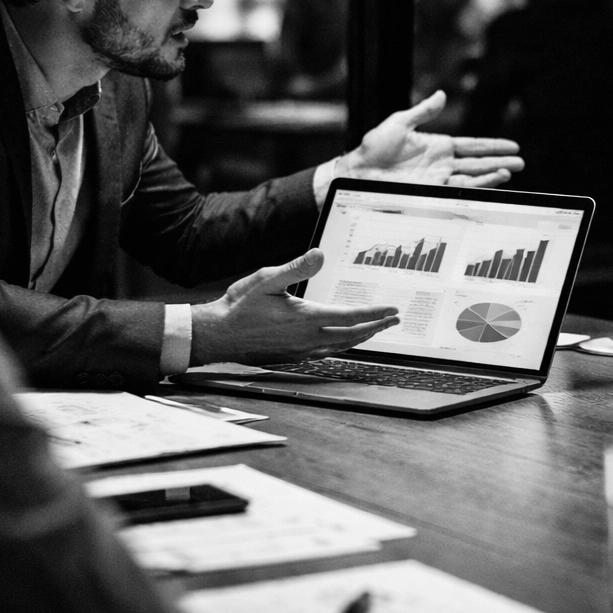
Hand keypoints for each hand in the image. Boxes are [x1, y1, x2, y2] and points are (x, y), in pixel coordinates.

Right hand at [189, 250, 399, 365]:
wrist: (218, 335)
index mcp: (306, 318)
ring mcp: (301, 351)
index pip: (350, 317)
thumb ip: (296, 268)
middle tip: (393, 320)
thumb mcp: (267, 279)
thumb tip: (319, 254)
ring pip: (341, 346)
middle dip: (376, 327)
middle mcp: (308, 338)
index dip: (374, 314)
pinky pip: (327, 353)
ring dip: (362, 338)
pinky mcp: (293, 357)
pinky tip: (344, 341)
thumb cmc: (240, 306)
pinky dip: (342, 346)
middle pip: (352, 335)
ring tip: (375, 330)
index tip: (392, 310)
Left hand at [339, 91, 523, 187]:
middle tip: (521, 161)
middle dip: (500, 161)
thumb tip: (442, 94)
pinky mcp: (432, 192)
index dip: (491, 145)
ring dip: (493, 174)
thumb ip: (423, 111)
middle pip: (478, 162)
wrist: (360, 173)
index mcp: (437, 144)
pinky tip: (494, 180)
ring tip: (513, 170)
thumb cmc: (374, 148)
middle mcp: (441, 163)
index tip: (511, 145)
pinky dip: (479, 185)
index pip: (471, 145)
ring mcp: (438, 178)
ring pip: (474, 177)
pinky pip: (461, 189)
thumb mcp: (398, 123)